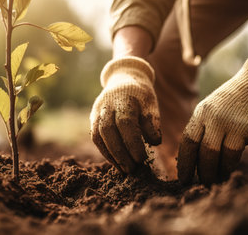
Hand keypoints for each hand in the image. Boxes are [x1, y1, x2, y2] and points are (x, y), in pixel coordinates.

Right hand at [90, 56, 161, 172]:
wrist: (123, 79)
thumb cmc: (141, 95)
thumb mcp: (151, 104)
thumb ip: (152, 122)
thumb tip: (154, 142)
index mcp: (124, 100)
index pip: (125, 124)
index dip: (132, 143)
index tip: (141, 159)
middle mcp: (107, 106)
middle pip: (108, 132)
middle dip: (120, 153)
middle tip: (132, 169)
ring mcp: (97, 111)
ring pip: (98, 136)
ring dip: (110, 155)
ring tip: (124, 169)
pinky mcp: (93, 118)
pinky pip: (95, 137)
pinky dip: (105, 151)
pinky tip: (116, 162)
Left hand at [177, 57, 247, 184]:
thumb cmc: (231, 103)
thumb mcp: (211, 110)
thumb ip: (203, 129)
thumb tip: (194, 157)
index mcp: (199, 114)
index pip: (187, 141)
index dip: (184, 161)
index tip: (183, 176)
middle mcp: (209, 118)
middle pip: (200, 150)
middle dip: (199, 170)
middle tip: (199, 183)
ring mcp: (225, 122)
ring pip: (214, 154)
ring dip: (213, 171)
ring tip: (214, 180)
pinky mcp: (241, 128)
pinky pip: (231, 153)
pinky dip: (228, 165)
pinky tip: (227, 171)